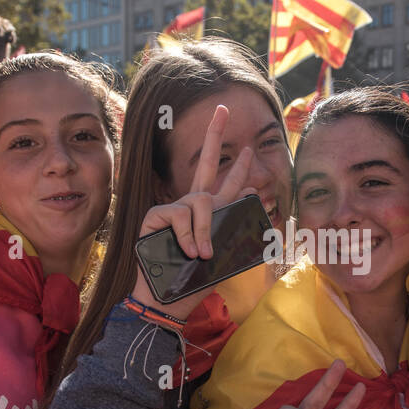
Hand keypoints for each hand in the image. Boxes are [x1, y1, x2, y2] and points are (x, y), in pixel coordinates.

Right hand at [130, 104, 259, 319]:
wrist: (170, 299)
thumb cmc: (198, 279)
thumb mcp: (228, 254)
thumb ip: (238, 226)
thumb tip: (254, 194)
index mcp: (211, 213)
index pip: (228, 184)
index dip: (240, 168)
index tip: (248, 149)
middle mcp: (192, 206)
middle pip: (206, 164)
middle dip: (214, 135)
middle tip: (223, 109)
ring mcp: (173, 209)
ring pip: (200, 202)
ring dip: (205, 230)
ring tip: (203, 255)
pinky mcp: (154, 217)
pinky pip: (179, 215)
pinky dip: (187, 234)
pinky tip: (187, 251)